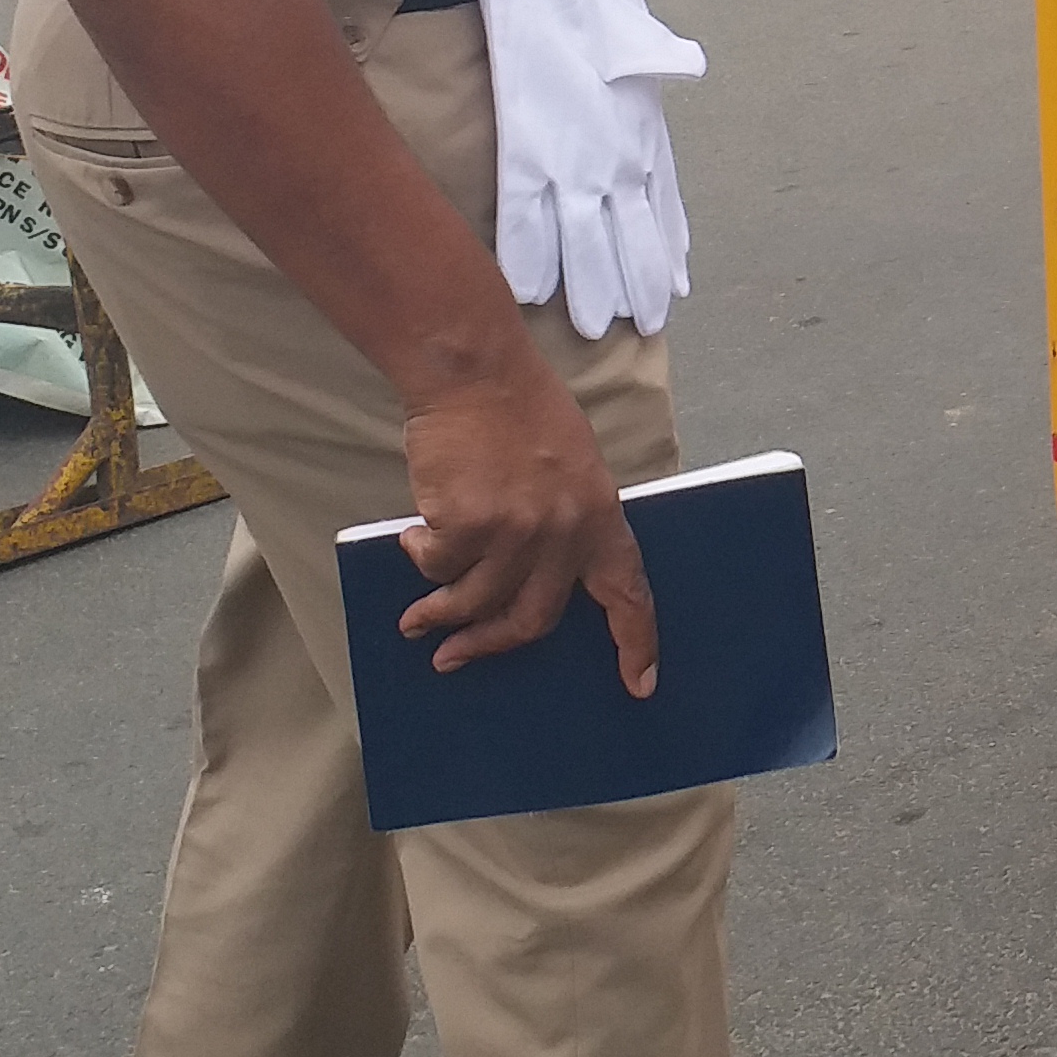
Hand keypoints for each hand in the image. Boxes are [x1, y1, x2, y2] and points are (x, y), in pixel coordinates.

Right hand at [394, 358, 660, 692]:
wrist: (477, 373)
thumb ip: (567, 521)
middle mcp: (565, 531)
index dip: (636, 641)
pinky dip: (423, 558)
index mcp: (601, 515)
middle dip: (491, 644)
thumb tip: (533, 579)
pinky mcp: (468, 525)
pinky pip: (439, 566)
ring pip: (475, 601)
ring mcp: (517, 531)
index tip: (640, 683)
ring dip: (440, 617)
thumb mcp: (573, 466)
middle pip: (533, 617)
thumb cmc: (522, 411)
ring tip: (415, 622)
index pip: (628, 591)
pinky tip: (416, 537)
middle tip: (458, 655)